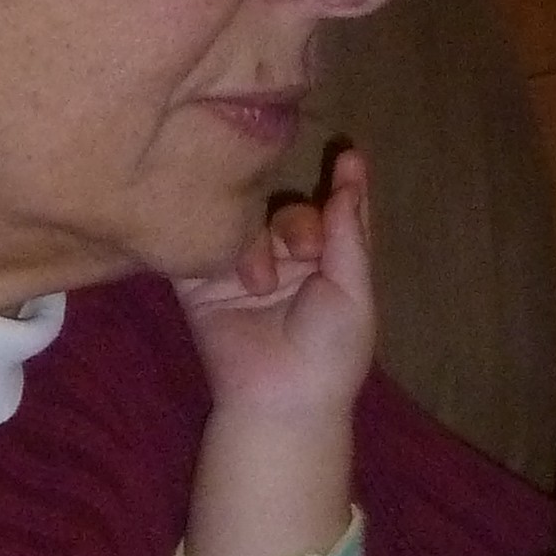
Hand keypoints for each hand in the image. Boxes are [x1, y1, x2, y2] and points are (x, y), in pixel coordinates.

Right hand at [173, 149, 375, 426]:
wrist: (281, 399)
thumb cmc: (330, 352)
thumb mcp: (354, 291)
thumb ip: (350, 234)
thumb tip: (351, 176)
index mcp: (327, 264)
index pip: (333, 213)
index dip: (342, 185)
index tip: (349, 155)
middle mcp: (285, 260)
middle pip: (287, 209)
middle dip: (298, 223)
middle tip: (306, 251)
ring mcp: (242, 266)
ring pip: (248, 220)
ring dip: (259, 243)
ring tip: (263, 282)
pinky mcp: (201, 279)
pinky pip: (202, 239)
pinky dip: (212, 237)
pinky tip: (226, 247)